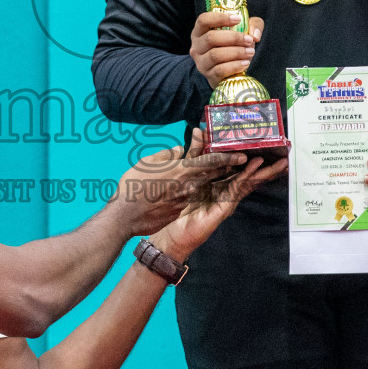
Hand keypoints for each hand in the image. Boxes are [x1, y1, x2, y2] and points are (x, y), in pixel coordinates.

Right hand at [112, 129, 249, 236]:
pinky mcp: (179, 210)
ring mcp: (185, 200)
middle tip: (239, 161)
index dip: (228, 157)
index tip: (242, 155)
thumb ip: (167, 155)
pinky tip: (191, 189)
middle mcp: (188, 186)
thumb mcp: (146, 162)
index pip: (211, 161)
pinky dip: (193, 192)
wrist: (125, 218)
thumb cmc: (132, 187)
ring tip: (218, 172)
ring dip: (211, 179)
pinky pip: (190, 197)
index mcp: (181, 171)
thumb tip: (180, 150)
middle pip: (213, 174)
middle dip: (227, 168)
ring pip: (203, 186)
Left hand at [151, 141, 287, 261]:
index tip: (272, 150)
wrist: (173, 233)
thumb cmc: (179, 204)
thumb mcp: (187, 173)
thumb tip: (198, 129)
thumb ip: (194, 152)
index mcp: (222, 184)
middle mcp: (228, 192)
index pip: (243, 170)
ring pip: (248, 183)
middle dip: (269, 168)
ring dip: (264, 172)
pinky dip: (245, 178)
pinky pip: (235, 190)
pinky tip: (253, 169)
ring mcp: (227, 201)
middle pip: (251, 177)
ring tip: (280, 163)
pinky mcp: (223, 209)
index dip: (257, 160)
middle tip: (286, 158)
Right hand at [189, 11, 263, 88]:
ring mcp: (201, 62)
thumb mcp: (244, 30)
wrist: (229, 72)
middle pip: (211, 38)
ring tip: (251, 52)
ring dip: (236, 52)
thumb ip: (252, 25)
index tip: (238, 19)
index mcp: (200, 31)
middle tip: (249, 40)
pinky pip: (220, 70)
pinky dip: (235, 66)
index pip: (204, 20)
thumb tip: (255, 36)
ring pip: (215, 55)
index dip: (220, 18)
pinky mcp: (209, 76)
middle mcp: (196, 46)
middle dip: (233, 38)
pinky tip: (246, 63)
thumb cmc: (233, 46)